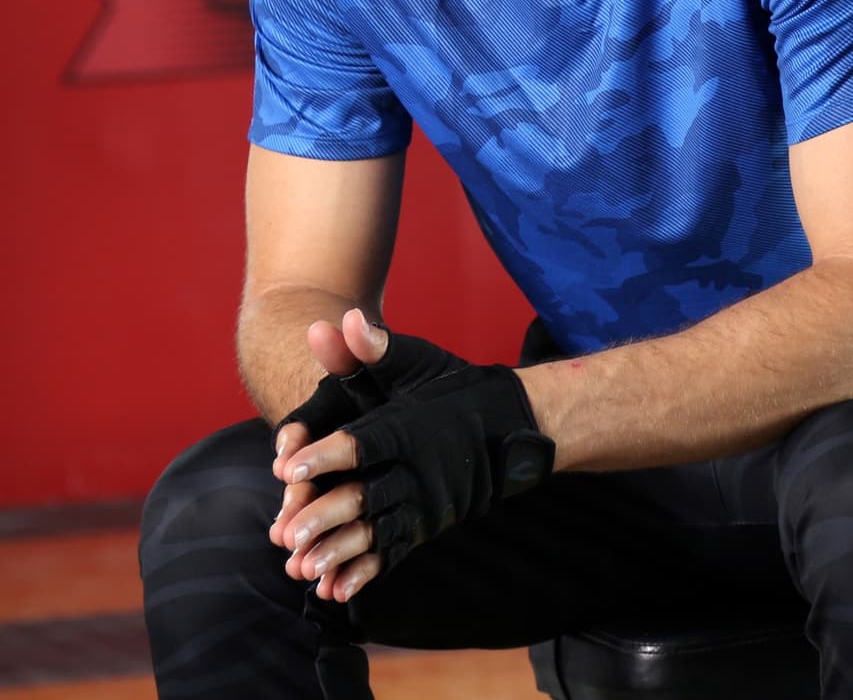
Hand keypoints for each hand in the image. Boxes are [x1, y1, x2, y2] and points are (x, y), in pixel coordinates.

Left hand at [275, 314, 554, 598]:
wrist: (508, 425)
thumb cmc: (450, 387)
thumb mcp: (414, 362)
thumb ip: (375, 348)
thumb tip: (344, 319)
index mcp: (408, 427)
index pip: (364, 442)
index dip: (327, 454)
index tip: (288, 466)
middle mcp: (418, 469)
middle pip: (366, 495)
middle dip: (324, 515)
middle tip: (286, 531)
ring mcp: (424, 501)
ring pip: (377, 531)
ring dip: (339, 552)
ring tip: (303, 569)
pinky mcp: (427, 524)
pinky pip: (395, 551)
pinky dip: (366, 572)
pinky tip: (337, 590)